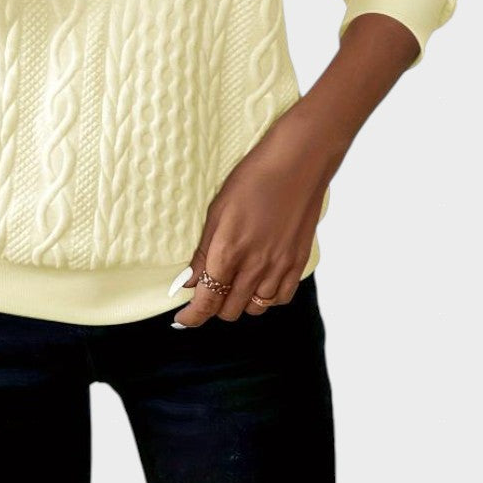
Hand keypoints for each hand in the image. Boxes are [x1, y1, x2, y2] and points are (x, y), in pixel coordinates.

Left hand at [171, 101, 349, 326]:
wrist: (297, 163)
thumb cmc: (252, 179)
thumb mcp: (217, 211)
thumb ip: (204, 252)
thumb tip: (190, 283)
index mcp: (229, 252)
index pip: (207, 302)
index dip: (192, 317)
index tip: (183, 319)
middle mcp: (255, 266)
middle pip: (229, 310)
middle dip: (213, 306)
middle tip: (208, 291)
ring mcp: (280, 267)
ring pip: (255, 308)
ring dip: (240, 302)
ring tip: (234, 283)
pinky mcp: (298, 263)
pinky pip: (280, 298)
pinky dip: (267, 297)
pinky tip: (259, 282)